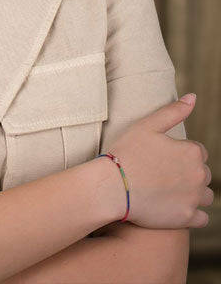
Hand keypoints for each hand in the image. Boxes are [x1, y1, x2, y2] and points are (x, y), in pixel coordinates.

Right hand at [108, 93, 212, 228]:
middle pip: (203, 174)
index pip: (197, 151)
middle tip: (161, 173)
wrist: (112, 186)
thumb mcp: (147, 125)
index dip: (179, 153)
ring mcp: (194, 198)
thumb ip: (173, 111)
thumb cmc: (126, 152)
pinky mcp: (187, 218)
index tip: (161, 157)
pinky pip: (201, 217)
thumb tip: (193, 97)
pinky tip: (172, 206)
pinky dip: (191, 213)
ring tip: (167, 190)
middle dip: (187, 173)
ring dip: (192, 193)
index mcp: (192, 151)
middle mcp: (199, 175)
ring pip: (204, 195)